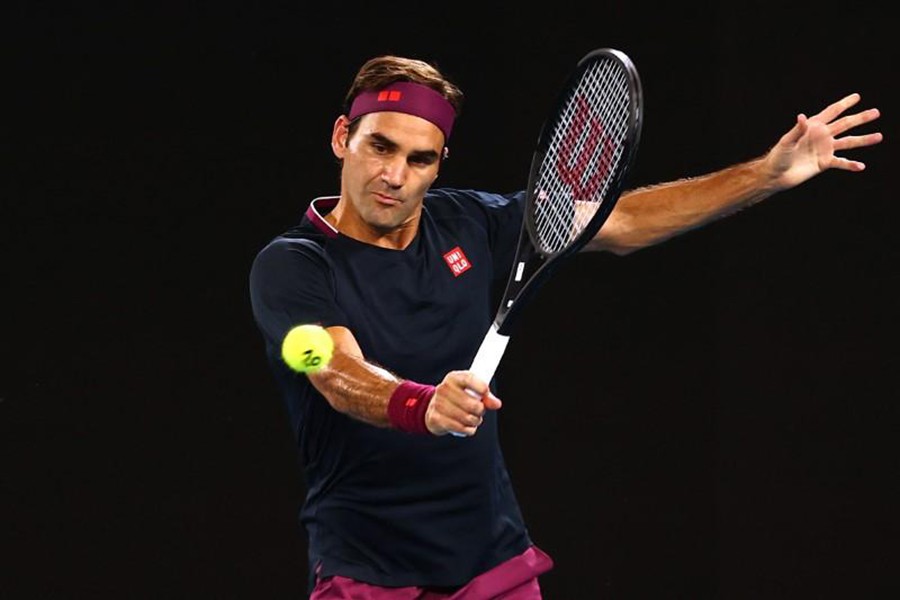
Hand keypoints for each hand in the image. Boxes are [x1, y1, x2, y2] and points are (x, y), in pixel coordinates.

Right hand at [425, 371, 501, 436]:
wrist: (435, 408)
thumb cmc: (457, 398)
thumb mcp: (470, 391)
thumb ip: (485, 396)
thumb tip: (496, 404)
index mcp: (453, 378)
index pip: (469, 379)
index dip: (480, 386)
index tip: (486, 392)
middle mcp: (444, 389)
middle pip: (472, 404)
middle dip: (481, 410)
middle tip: (480, 411)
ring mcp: (438, 403)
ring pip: (467, 418)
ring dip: (475, 421)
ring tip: (473, 419)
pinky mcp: (436, 418)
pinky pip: (460, 428)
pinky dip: (468, 429)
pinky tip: (468, 426)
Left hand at [765, 93, 881, 190]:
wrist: (776, 175)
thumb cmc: (778, 156)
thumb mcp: (786, 142)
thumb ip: (797, 130)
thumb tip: (802, 117)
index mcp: (813, 126)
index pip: (832, 112)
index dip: (844, 104)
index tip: (857, 96)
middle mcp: (822, 136)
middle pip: (845, 124)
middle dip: (861, 118)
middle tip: (876, 112)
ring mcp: (825, 149)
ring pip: (848, 142)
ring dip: (863, 140)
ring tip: (879, 136)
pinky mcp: (825, 162)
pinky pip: (841, 162)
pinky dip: (851, 164)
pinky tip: (861, 166)